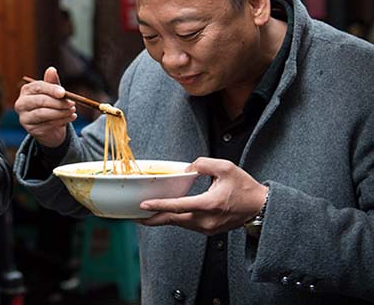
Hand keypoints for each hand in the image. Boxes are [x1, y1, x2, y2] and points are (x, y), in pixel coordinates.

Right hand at [15, 67, 75, 147]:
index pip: (38, 87)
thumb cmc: (51, 106)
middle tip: (72, 103)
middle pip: (40, 101)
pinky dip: (62, 121)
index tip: (63, 93)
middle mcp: (21, 103)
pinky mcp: (31, 129)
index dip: (51, 89)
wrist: (51, 128)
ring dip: (61, 112)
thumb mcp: (54, 94)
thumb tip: (51, 69)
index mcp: (26, 90)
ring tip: (73, 110)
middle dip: (58, 102)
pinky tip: (71, 117)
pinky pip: (47, 124)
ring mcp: (24, 117)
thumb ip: (52, 83)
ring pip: (43, 114)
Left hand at [138, 157, 268, 235]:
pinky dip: (175, 220)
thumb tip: (187, 169)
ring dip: (163, 219)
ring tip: (146, 215)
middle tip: (136, 215)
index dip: (159, 205)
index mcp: (209, 204)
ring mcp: (208, 228)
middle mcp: (207, 220)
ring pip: (179, 224)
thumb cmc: (245, 187)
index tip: (144, 205)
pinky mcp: (209, 231)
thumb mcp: (225, 167)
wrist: (261, 207)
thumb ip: (203, 164)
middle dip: (153, 219)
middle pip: (173, 220)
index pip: (178, 206)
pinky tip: (166, 215)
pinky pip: (187, 225)